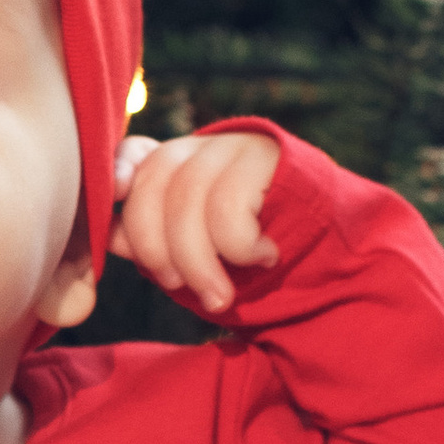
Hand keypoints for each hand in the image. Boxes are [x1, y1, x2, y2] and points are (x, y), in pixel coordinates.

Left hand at [109, 130, 281, 319]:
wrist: (332, 258)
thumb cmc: (252, 263)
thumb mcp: (196, 256)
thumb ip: (153, 243)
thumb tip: (111, 237)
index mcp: (175, 167)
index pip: (132, 154)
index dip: (117, 169)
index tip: (116, 193)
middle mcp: (200, 148)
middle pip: (152, 186)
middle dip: (156, 249)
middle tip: (177, 287)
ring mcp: (233, 147)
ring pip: (188, 199)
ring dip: (198, 262)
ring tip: (219, 296)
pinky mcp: (268, 156)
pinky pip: (227, 206)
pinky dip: (238, 245)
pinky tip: (263, 256)